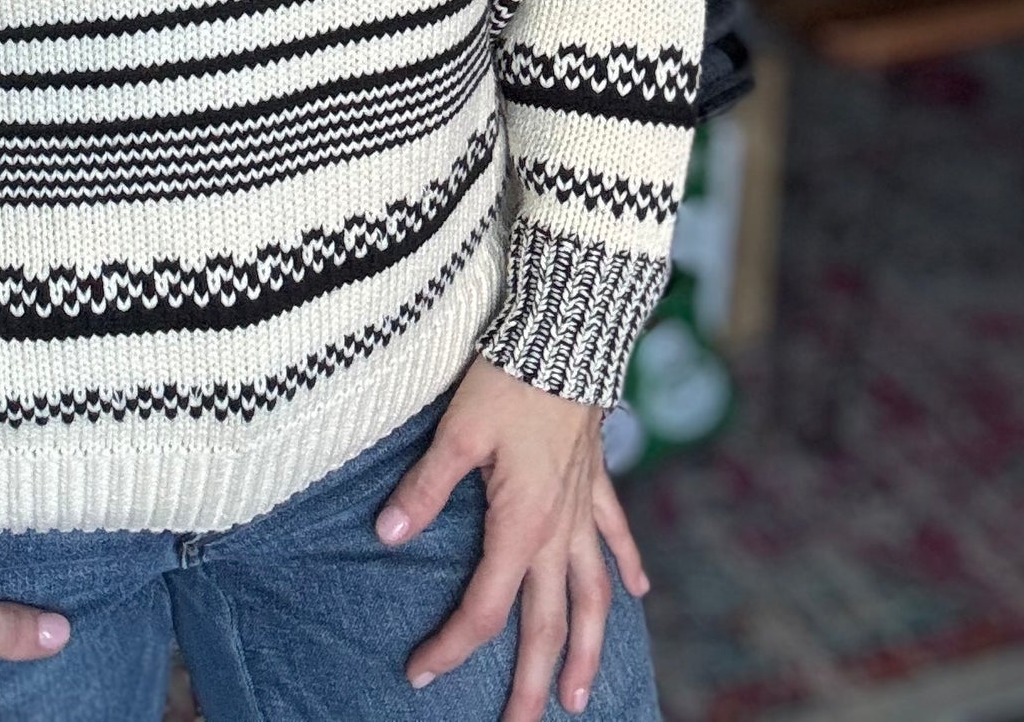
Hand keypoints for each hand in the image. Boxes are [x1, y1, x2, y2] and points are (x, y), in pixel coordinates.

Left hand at [373, 358, 648, 721]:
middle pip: (547, 623)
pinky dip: (627, 566)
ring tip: (580, 693)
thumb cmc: (507, 381)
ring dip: (588, 647)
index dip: (452, 646)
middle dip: (532, 682)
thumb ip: (424, 489)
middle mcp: (558, 531)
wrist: (565, 336)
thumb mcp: (456, 433)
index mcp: (520, 526)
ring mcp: (582, 509)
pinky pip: (616, 534)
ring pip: (592, 595)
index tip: (421, 674)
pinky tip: (636, 593)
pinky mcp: (596, 479)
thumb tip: (386, 536)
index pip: (484, 607)